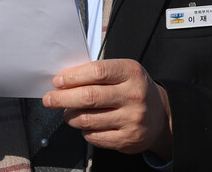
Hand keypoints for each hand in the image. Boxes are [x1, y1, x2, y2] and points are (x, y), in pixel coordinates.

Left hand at [44, 59, 172, 159]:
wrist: (161, 115)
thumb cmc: (135, 90)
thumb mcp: (124, 73)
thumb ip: (98, 74)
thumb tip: (64, 81)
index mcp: (132, 73)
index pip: (97, 72)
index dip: (73, 77)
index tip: (58, 81)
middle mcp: (133, 95)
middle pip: (89, 97)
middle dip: (63, 98)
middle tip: (50, 99)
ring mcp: (131, 119)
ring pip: (87, 119)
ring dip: (70, 116)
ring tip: (68, 112)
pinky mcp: (127, 139)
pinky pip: (94, 136)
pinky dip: (84, 130)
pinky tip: (86, 124)